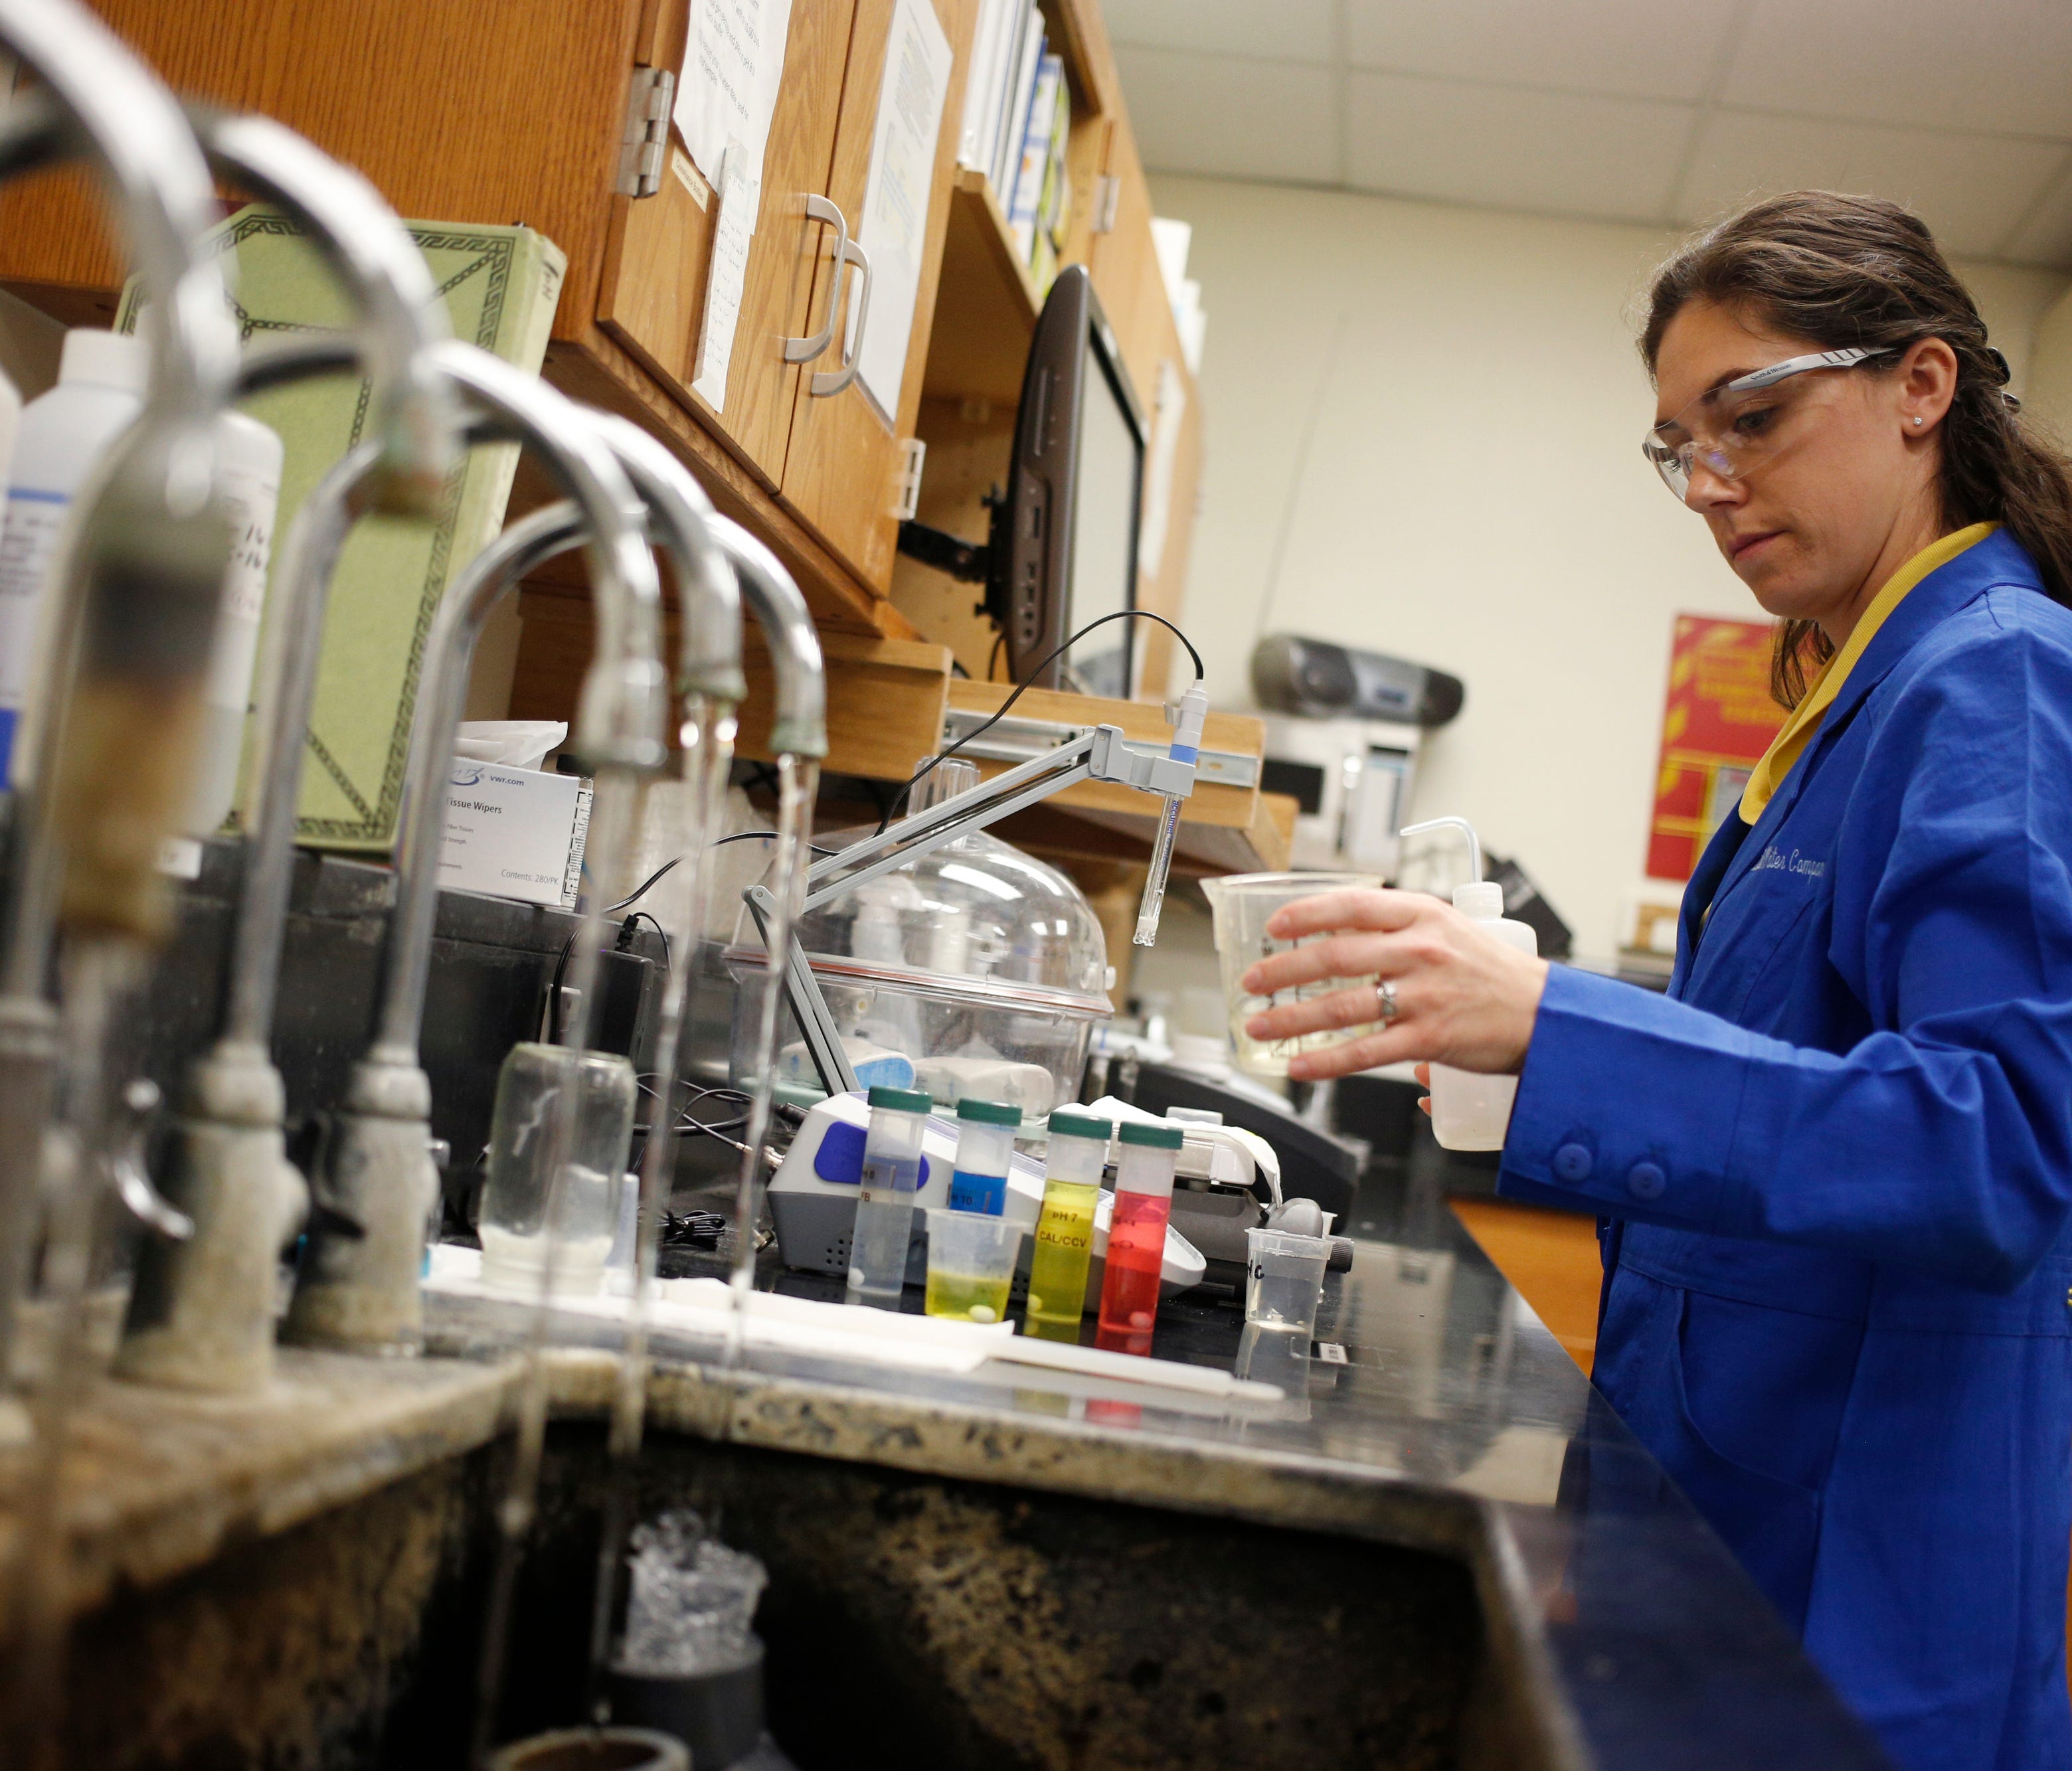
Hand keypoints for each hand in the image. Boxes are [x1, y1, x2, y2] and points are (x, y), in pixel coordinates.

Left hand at [1239, 888, 1549, 1081]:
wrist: (1544, 1013)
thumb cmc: (1490, 971)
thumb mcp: (1447, 929)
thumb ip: (1395, 929)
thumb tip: (1336, 936)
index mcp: (1423, 915)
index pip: (1352, 904)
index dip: (1306, 913)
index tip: (1275, 925)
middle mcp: (1421, 950)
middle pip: (1336, 955)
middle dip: (1284, 969)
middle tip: (1253, 980)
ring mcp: (1425, 995)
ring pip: (1343, 1005)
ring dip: (1292, 1017)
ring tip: (1259, 1024)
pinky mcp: (1430, 1038)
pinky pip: (1366, 1051)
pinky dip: (1326, 1060)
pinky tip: (1299, 1065)